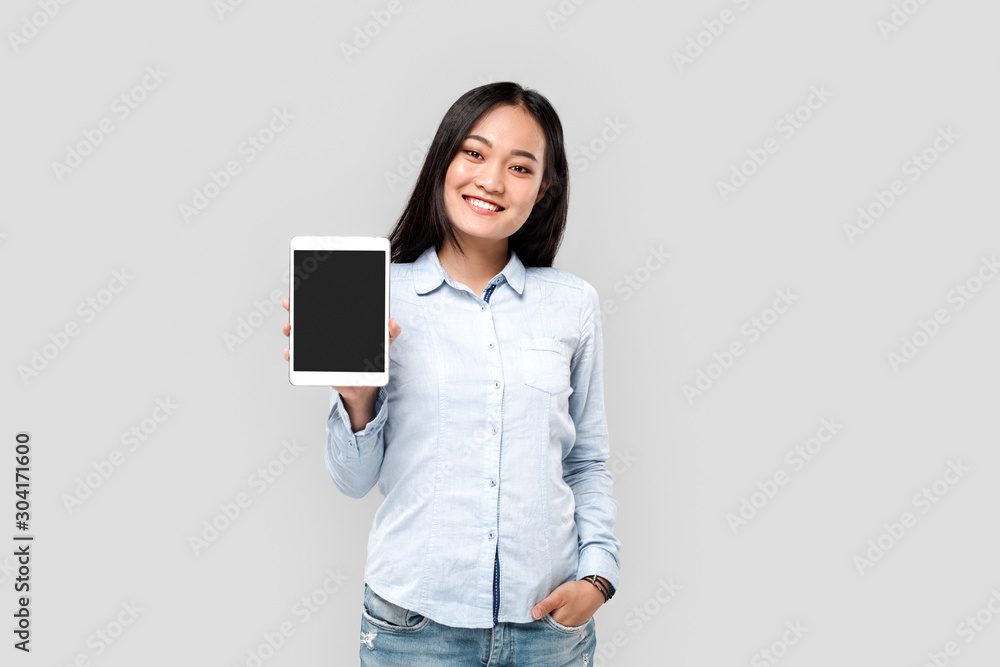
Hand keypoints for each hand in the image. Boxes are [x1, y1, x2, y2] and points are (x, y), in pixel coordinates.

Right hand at [281, 297, 401, 401]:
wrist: (365, 385)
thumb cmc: (372, 360)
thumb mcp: (384, 343)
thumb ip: (391, 332)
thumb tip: (392, 322)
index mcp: (340, 326)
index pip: (324, 308)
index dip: (313, 298)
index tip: (303, 290)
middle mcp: (325, 334)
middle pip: (306, 319)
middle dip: (295, 309)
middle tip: (289, 304)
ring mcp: (317, 350)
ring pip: (299, 337)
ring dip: (291, 331)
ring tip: (290, 327)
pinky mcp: (314, 365)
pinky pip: (299, 360)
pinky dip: (291, 355)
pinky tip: (290, 351)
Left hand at [531, 579, 604, 627]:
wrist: (594, 590)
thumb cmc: (577, 592)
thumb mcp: (558, 596)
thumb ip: (545, 606)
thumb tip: (533, 615)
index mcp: (558, 622)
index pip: (542, 623)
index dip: (538, 615)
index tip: (534, 607)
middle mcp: (565, 627)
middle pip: (549, 624)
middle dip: (545, 616)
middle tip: (546, 604)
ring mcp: (571, 626)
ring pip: (557, 622)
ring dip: (554, 615)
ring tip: (554, 606)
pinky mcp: (576, 622)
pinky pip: (565, 621)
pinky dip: (561, 616)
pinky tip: (562, 608)